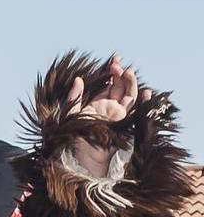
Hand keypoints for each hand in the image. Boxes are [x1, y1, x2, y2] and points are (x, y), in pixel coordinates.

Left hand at [67, 55, 151, 177]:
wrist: (80, 156)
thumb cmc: (73, 136)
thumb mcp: (70, 113)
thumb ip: (75, 97)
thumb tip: (79, 79)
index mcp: (97, 103)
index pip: (108, 83)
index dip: (112, 71)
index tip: (114, 60)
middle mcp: (110, 107)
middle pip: (119, 86)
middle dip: (120, 74)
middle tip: (116, 66)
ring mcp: (118, 115)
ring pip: (128, 95)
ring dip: (130, 83)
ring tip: (127, 72)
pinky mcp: (125, 124)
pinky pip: (136, 111)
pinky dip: (143, 102)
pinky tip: (146, 92)